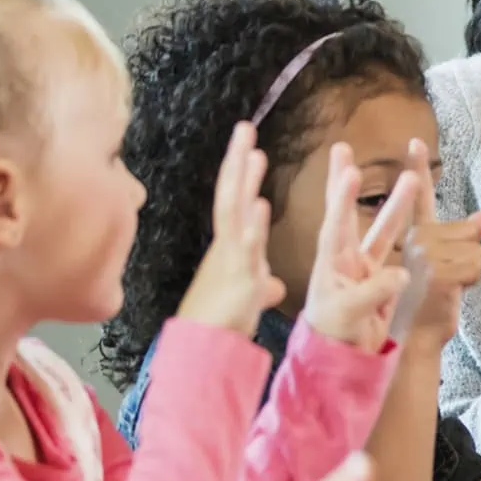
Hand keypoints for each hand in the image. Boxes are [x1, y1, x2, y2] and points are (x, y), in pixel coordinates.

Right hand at [176, 122, 285, 334]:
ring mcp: (232, 261)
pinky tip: (261, 206)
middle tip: (245, 127)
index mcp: (230, 247)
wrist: (206, 353)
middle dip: (237, 161)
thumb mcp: (250, 298)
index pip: (235, 201)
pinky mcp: (241, 281)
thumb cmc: (224, 324)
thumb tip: (274, 284)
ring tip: (254, 153)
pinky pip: (247, 250)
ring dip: (244, 184)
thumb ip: (262, 284)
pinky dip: (254, 228)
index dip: (241, 173)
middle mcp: (227, 247)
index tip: (249, 146)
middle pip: (230, 195)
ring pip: (235, 214)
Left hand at [299, 142, 417, 350]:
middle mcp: (346, 260)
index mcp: (331, 263)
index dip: (342, 198)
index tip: (347, 170)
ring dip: (398, 205)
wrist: (342, 363)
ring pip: (385, 230)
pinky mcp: (382, 282)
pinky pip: (402, 254)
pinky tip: (432, 225)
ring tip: (413, 178)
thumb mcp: (348, 314)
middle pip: (351, 214)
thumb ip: (373, 292)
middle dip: (350, 183)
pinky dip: (417, 239)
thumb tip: (402, 274)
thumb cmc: (334, 337)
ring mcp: (365, 269)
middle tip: (345, 148)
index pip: (336, 223)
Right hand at [395, 138, 480, 347]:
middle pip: (469, 232)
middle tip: (444, 282)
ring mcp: (425, 253)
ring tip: (446, 289)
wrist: (415, 339)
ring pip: (475, 248)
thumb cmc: (428, 304)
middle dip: (467, 258)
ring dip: (470, 272)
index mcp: (414, 235)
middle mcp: (416, 238)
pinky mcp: (438, 270)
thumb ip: (459, 238)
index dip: (417, 168)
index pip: (419, 197)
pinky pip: (476, 265)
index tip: (415, 141)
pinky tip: (450, 294)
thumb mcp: (445, 267)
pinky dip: (471, 283)